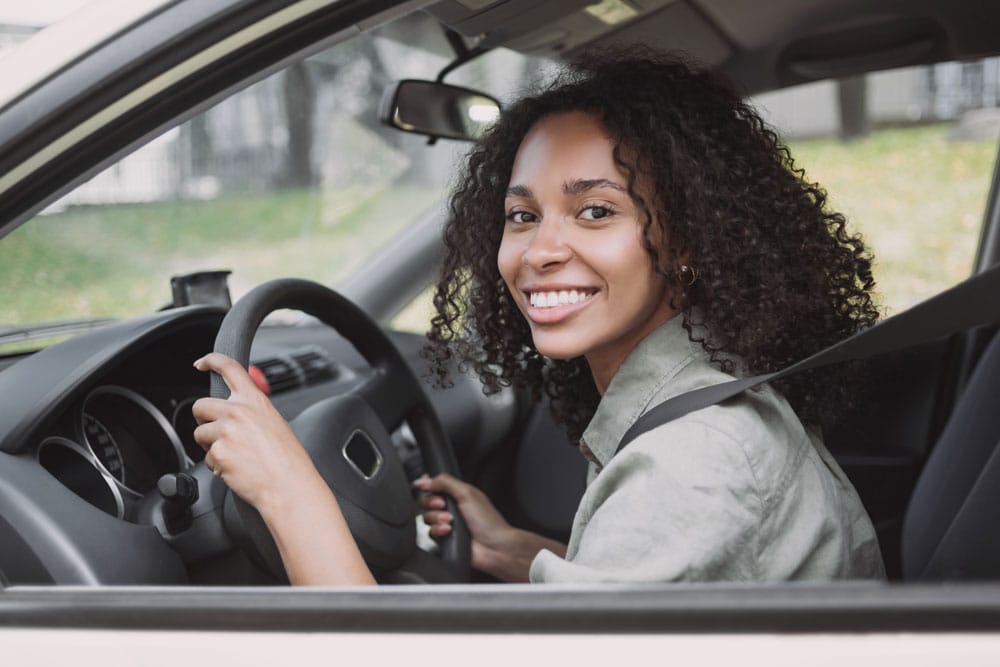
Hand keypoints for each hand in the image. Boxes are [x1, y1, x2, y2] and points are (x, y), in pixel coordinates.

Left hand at [191, 353, 321, 514]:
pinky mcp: (217, 452)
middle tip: (216, 433)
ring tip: (233, 456)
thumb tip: (234, 412)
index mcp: (255, 400)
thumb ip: (252, 412)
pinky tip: (236, 469)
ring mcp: (226, 431)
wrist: (288, 485)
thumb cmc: (288, 460)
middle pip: (201, 405)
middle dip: (203, 419)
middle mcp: (238, 411)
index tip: (201, 363)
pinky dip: (217, 465)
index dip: (211, 361)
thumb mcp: (275, 423)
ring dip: (210, 445)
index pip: (229, 368)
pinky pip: (206, 457)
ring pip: (200, 433)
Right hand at [414, 473, 565, 581]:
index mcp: (458, 494)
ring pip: (427, 517)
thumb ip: (444, 482)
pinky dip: (438, 531)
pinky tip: (448, 532)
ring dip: (437, 518)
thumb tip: (424, 480)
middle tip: (443, 506)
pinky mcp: (444, 539)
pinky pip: (430, 533)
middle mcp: (452, 508)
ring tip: (451, 522)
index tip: (431, 489)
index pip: (434, 486)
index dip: (429, 488)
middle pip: (426, 501)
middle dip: (432, 503)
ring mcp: (447, 524)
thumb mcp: (467, 492)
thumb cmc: (488, 521)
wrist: (494, 547)